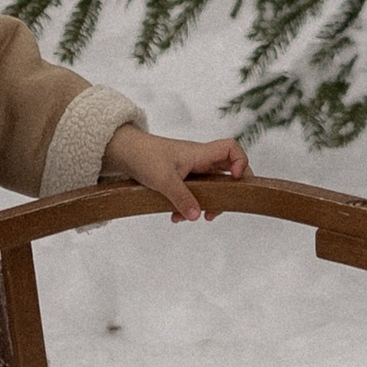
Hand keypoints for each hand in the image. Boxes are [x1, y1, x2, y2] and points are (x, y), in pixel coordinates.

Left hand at [102, 126, 251, 222]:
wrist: (124, 153)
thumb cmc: (144, 157)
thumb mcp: (163, 179)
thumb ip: (181, 197)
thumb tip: (196, 215)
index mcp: (200, 154)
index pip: (232, 149)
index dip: (241, 162)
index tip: (234, 180)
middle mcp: (200, 160)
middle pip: (228, 171)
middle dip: (229, 191)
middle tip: (225, 206)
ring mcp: (191, 170)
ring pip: (211, 186)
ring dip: (208, 203)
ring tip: (200, 217)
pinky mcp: (181, 179)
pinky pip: (194, 193)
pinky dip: (190, 206)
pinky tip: (176, 217)